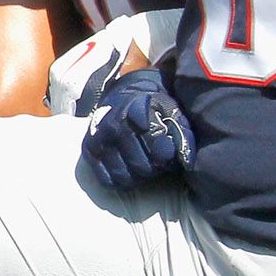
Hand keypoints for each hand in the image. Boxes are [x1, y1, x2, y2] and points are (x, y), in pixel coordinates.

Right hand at [80, 68, 191, 190]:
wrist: (123, 95)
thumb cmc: (152, 108)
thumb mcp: (171, 111)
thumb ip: (181, 133)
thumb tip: (186, 161)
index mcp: (136, 111)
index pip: (156, 147)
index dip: (166, 154)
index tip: (169, 154)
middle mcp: (113, 125)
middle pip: (142, 167)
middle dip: (154, 168)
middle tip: (158, 162)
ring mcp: (98, 139)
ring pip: (125, 177)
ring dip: (138, 176)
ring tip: (144, 165)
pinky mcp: (89, 150)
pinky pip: (107, 180)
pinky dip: (121, 180)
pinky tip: (128, 169)